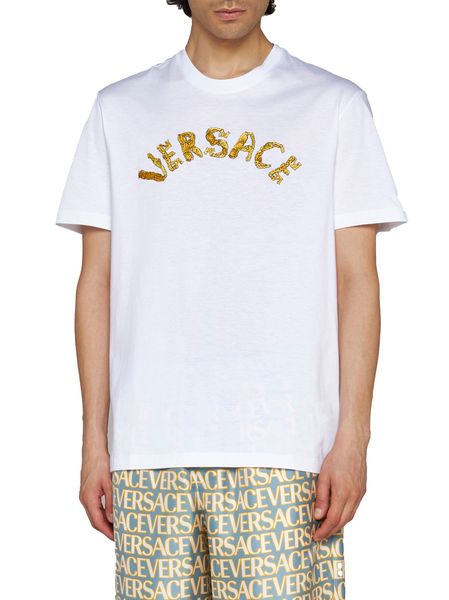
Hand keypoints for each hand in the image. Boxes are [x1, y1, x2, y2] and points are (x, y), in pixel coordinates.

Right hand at [79, 450, 113, 540]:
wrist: (93, 448)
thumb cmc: (101, 463)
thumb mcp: (109, 483)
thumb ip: (111, 502)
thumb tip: (112, 519)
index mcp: (88, 498)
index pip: (97, 522)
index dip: (107, 532)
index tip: (116, 539)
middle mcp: (84, 498)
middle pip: (94, 520)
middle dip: (106, 530)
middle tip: (119, 535)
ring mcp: (85, 495)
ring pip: (94, 514)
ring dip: (104, 522)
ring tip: (117, 526)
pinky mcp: (87, 490)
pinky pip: (94, 506)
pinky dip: (102, 513)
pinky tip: (111, 513)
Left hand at [313, 426, 367, 540]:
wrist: (353, 446)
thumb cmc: (336, 459)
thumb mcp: (323, 477)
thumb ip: (322, 498)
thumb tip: (318, 516)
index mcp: (343, 494)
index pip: (333, 520)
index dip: (324, 530)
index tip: (315, 536)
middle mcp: (354, 497)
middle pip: (343, 521)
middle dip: (331, 531)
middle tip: (320, 535)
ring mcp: (360, 494)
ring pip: (350, 516)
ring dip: (339, 524)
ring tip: (327, 528)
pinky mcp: (363, 491)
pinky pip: (354, 508)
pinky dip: (345, 515)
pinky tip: (338, 514)